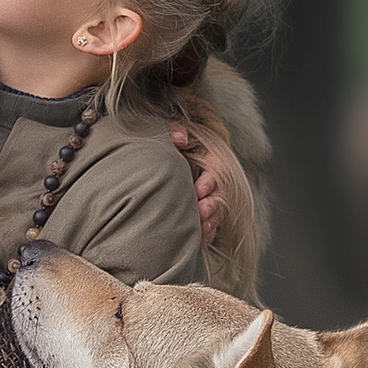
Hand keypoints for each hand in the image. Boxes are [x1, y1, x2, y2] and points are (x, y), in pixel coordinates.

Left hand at [169, 121, 224, 247]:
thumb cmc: (159, 145)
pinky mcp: (199, 213)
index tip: (199, 190)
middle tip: (202, 212)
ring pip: (216, 211)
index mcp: (206, 157)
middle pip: (220, 193)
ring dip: (211, 221)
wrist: (147, 161)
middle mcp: (209, 179)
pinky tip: (199, 239)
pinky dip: (206, 233)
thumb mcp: (163, 130)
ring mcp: (206, 197)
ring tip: (201, 228)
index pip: (217, 168)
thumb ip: (173, 129)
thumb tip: (181, 139)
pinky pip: (208, 226)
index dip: (211, 181)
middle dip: (213, 204)